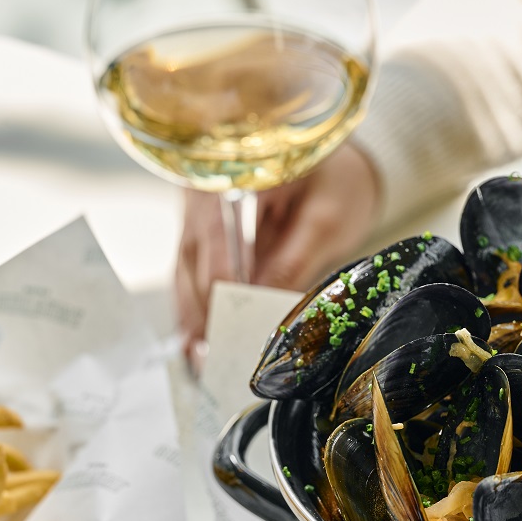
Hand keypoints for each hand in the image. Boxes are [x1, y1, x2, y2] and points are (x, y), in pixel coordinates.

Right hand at [176, 142, 380, 361]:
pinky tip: (199, 341)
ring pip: (186, 270)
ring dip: (193, 315)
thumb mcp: (326, 218)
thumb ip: (294, 260)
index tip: (227, 325)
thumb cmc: (335, 179)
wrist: (335, 161)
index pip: (216, 235)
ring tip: (199, 359)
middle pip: (192, 257)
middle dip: (200, 310)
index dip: (219, 283)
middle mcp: (206, 191)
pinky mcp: (205, 235)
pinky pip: (193, 274)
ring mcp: (200, 214)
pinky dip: (197, 307)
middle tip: (208, 356)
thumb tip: (262, 306)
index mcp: (234, 172)